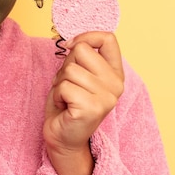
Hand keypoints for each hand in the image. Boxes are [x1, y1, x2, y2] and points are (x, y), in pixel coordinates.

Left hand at [43, 31, 123, 174]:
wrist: (63, 138)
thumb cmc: (68, 103)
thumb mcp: (79, 74)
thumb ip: (83, 57)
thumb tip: (74, 39)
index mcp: (116, 73)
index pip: (108, 38)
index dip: (85, 36)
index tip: (71, 46)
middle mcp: (116, 85)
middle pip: (82, 50)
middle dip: (67, 65)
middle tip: (69, 85)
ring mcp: (106, 98)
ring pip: (70, 69)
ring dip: (60, 83)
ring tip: (67, 98)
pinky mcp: (92, 108)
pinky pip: (64, 86)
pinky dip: (57, 95)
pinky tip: (65, 107)